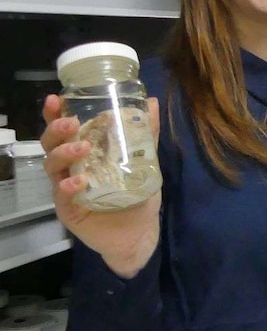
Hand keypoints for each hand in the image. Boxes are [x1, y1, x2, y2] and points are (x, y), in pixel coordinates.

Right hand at [40, 94, 161, 278]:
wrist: (140, 231)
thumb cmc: (137, 193)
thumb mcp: (145, 160)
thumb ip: (147, 133)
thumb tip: (151, 102)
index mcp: (84, 152)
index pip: (64, 130)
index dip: (55, 114)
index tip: (56, 99)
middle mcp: (71, 167)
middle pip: (51, 145)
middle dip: (57, 130)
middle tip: (72, 123)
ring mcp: (67, 188)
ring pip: (52, 166)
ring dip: (64, 154)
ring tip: (83, 148)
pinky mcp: (68, 210)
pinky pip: (60, 196)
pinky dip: (68, 187)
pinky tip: (79, 182)